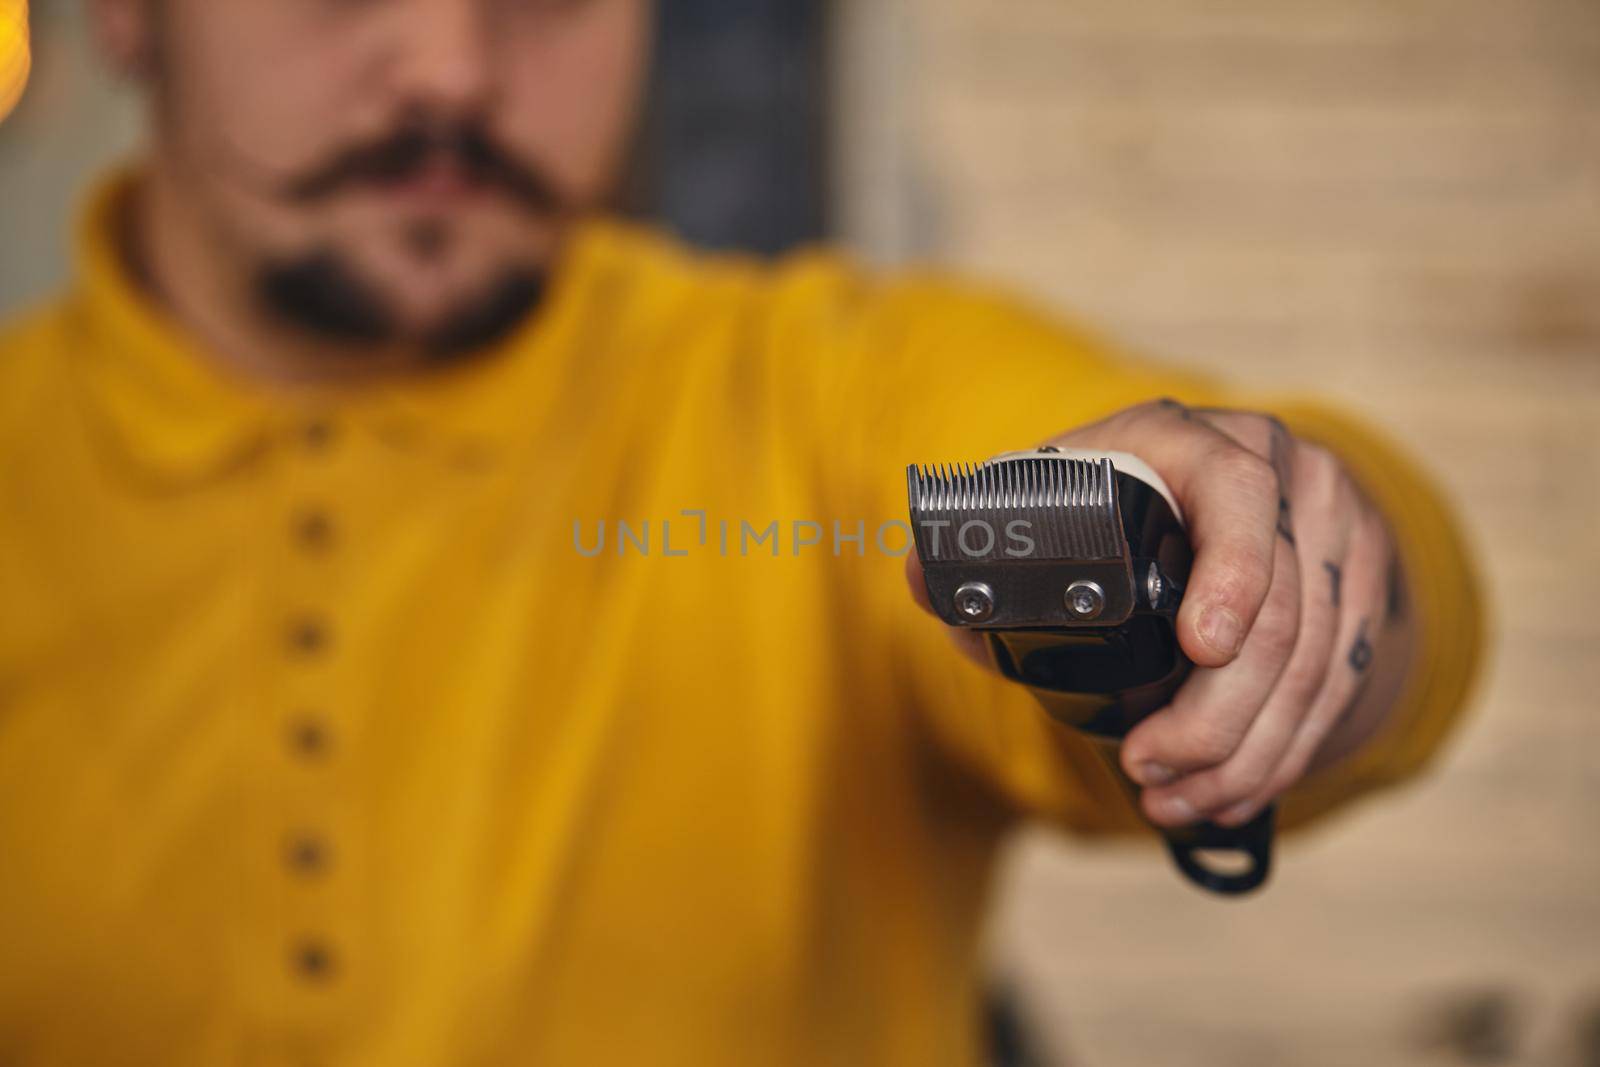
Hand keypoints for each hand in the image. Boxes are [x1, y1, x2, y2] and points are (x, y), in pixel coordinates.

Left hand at [907, 398, 1414, 828]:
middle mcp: (1282, 474)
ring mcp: (1336, 531)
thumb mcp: (1049, 502)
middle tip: (1149, 765)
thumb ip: (982, 549)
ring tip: (1176, 798)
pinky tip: (1233, 791)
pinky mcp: (1365, 584)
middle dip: (1215, 714)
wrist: (1213, 492)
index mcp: (1195, 441)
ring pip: (1316, 662)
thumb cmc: (1108, 504)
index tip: (1200, 649)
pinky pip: (1342, 683)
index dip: (1231, 573)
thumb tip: (924, 579)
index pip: (1237, 493)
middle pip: (1281, 610)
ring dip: (1247, 752)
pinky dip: (1285, 750)